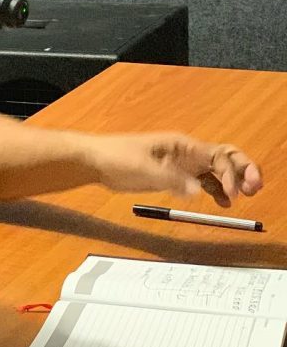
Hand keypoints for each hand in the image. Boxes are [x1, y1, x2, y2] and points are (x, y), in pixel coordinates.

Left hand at [86, 132, 262, 206]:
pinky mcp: (173, 176)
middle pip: (223, 159)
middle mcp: (186, 152)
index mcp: (181, 145)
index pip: (219, 155)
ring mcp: (180, 164)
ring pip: (215, 171)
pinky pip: (201, 181)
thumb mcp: (143, 168)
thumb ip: (170, 179)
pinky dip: (215, 190)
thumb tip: (197, 189)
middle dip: (241, 171)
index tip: (231, 192)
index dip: (231, 172)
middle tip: (253, 189)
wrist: (94, 161)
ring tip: (240, 198)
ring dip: (231, 182)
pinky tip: (223, 201)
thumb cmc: (116, 157)